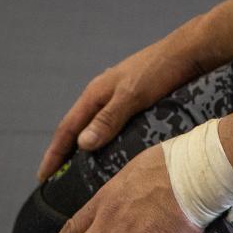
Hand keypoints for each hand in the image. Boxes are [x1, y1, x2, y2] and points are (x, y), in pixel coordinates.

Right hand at [36, 40, 202, 183]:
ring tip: (79, 171)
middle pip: (77, 128)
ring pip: (94, 126)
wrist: (189, 51)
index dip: (54, 154)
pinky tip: (111, 151)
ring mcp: (118, 96)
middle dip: (64, 153)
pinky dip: (104, 140)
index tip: (42, 178)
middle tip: (56, 180)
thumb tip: (82, 144)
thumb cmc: (160, 70)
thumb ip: (108, 118)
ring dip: (84, 147)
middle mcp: (103, 94)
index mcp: (96, 93)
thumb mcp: (132, 95)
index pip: (67, 129)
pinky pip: (110, 124)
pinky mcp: (134, 99)